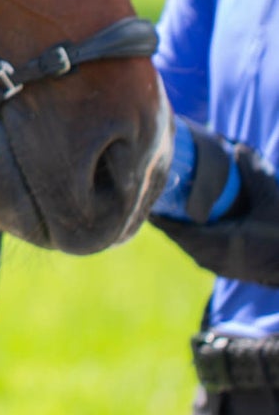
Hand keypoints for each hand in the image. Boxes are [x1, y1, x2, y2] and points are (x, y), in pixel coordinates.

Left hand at [150, 122, 278, 283]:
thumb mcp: (272, 200)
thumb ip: (254, 172)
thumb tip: (235, 145)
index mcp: (216, 243)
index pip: (173, 228)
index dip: (157, 211)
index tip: (148, 190)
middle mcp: (210, 258)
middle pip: (174, 235)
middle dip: (163, 214)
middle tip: (152, 190)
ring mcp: (215, 265)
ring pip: (184, 243)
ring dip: (174, 225)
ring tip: (163, 202)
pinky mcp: (222, 268)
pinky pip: (196, 249)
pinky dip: (188, 234)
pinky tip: (185, 219)